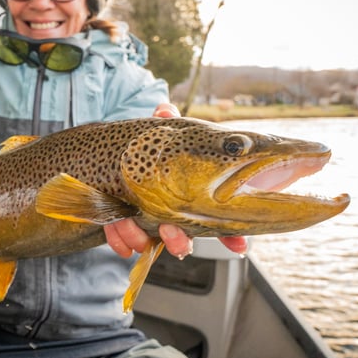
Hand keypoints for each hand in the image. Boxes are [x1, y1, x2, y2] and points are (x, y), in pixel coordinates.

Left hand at [103, 103, 247, 257]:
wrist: (118, 153)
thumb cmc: (153, 147)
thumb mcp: (162, 133)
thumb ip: (166, 122)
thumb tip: (164, 110)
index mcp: (192, 199)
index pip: (220, 224)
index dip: (232, 237)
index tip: (239, 247)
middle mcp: (173, 216)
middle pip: (183, 240)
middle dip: (179, 242)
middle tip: (170, 230)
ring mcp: (149, 223)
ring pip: (151, 242)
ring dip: (141, 238)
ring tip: (131, 223)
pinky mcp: (124, 225)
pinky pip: (122, 239)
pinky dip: (119, 239)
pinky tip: (119, 239)